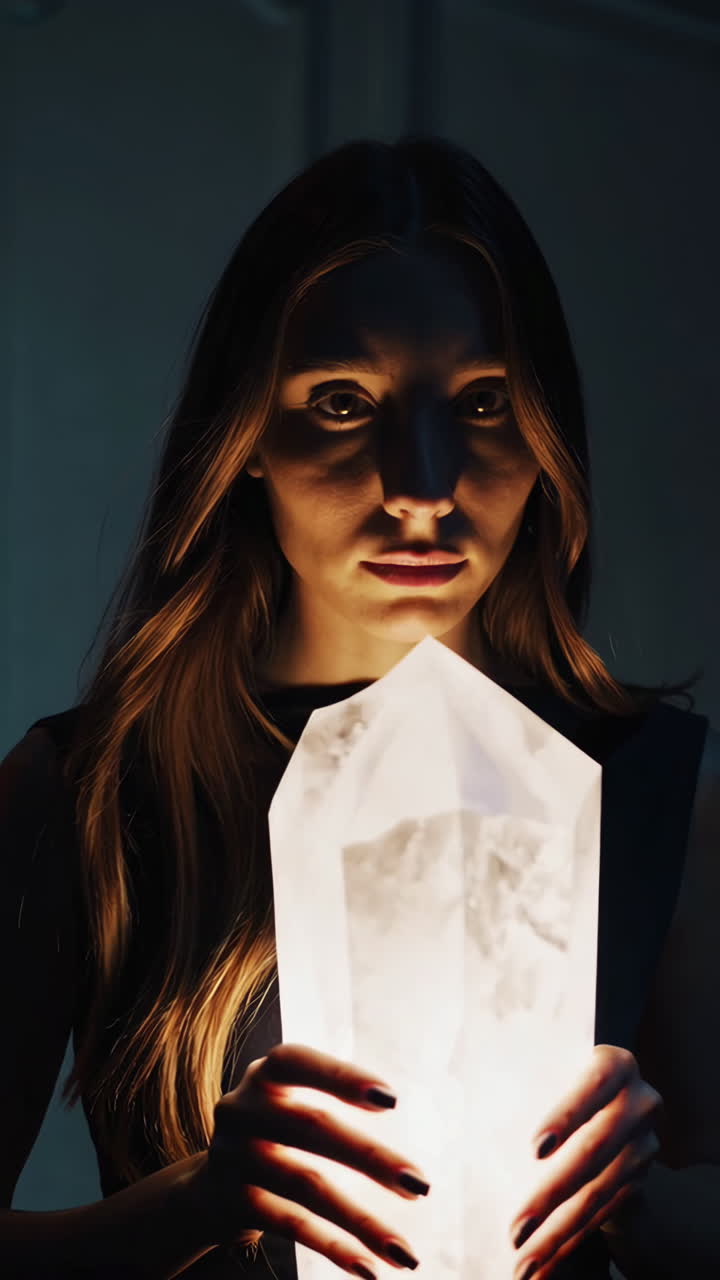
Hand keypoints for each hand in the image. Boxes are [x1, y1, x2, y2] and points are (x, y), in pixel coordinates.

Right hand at [196, 1042, 429, 1276]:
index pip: (299, 1062)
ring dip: (361, 1220)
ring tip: (405, 1252)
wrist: (208, 1186)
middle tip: (421, 1185)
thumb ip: (331, 1104)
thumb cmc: (275, 1134)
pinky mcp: (231, 1201)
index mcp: (265, 1073)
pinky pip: (288, 1224)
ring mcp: (232, 1155)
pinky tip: (368, 1267)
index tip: (391, 1100)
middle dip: (371, 1158)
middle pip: (311, 1127)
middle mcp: (242, 1107)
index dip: (342, 1077)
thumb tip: (405, 1153)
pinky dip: (332, 1246)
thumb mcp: (291, 1104)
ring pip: (304, 1184)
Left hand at [508, 1044, 661, 1279]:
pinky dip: (570, 1242)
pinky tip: (545, 1264)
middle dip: (551, 1196)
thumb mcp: (542, 1072)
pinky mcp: (638, 1180)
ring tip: (524, 1262)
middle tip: (515, 1231)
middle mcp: (639, 1102)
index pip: (593, 1084)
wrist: (602, 1104)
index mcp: (614, 1064)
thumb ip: (522, 1082)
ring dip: (558, 1233)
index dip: (567, 1115)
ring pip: (597, 1193)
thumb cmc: (549, 1081)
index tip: (535, 1149)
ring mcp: (643, 1145)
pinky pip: (602, 1216)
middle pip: (593, 1151)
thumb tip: (462, 1103)